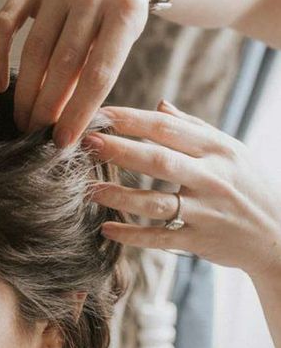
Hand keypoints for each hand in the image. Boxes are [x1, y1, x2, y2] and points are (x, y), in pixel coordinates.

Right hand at [0, 0, 177, 140]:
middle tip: (36, 135)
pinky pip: (6, 21)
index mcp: (125, 10)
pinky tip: (0, 85)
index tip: (62, 141)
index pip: (98, 73)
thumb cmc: (121, 10)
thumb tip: (63, 120)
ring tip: (22, 120)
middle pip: (63, 63)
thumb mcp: (122, 39)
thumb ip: (95, 72)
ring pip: (35, 47)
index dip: (78, 112)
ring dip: (25, 91)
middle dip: (47, 106)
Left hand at [85, 100, 280, 281]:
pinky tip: (106, 229)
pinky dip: (131, 235)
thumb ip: (193, 128)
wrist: (277, 233)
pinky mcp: (199, 241)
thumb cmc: (248, 186)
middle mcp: (211, 178)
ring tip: (89, 190)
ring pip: (155, 202)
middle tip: (86, 142)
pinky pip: (159, 238)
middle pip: (158, 160)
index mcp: (217, 149)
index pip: (167, 129)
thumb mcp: (231, 151)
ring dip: (119, 196)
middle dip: (120, 150)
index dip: (132, 120)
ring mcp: (205, 212)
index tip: (100, 113)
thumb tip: (158, 106)